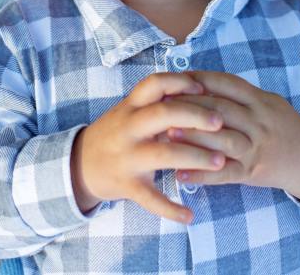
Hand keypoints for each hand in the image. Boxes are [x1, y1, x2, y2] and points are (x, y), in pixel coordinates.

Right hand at [71, 73, 226, 223]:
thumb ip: (157, 102)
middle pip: (164, 114)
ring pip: (164, 154)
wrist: (79, 164)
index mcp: (131, 106)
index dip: (180, 82)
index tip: (203, 88)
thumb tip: (199, 88)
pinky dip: (171, 209)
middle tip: (221, 123)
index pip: (155, 84)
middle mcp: (129, 128)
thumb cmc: (115, 134)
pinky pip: (151, 198)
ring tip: (220, 162)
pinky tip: (189, 216)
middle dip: (196, 116)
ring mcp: (128, 157)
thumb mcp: (129, 111)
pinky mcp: (127, 184)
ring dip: (196, 157)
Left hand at [167, 71, 299, 206]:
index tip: (175, 79)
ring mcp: (256, 148)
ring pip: (222, 141)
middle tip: (161, 105)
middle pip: (220, 110)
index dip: (200, 80)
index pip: (227, 84)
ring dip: (193, 138)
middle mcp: (259, 122)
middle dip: (189, 106)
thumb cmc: (281, 126)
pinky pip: (225, 174)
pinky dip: (202, 175)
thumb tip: (199, 82)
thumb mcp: (267, 102)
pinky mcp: (252, 172)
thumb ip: (239, 93)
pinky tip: (180, 175)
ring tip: (166, 135)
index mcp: (261, 101)